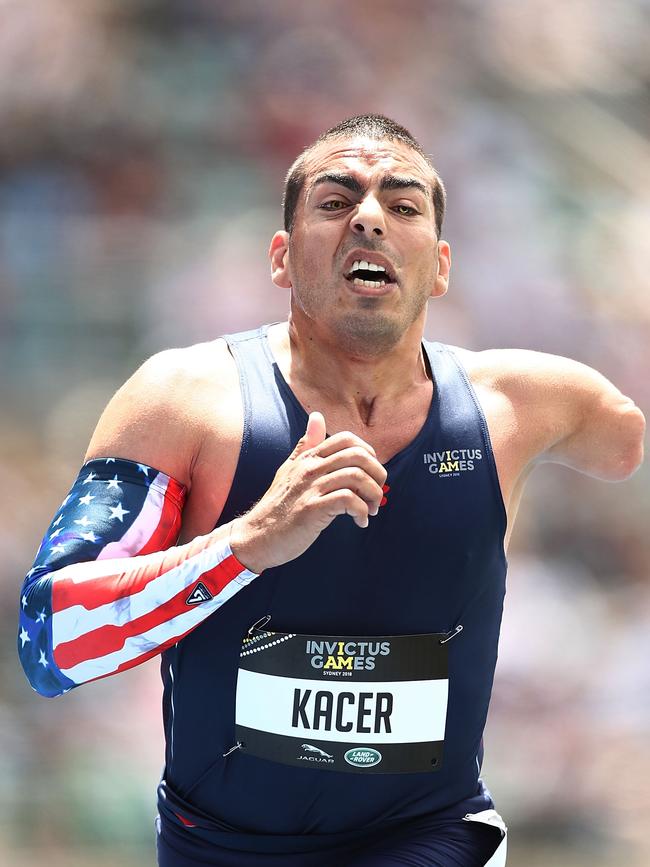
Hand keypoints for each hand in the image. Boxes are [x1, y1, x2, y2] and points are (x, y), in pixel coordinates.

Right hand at [230, 412, 386, 571]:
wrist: (256, 537)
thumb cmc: (278, 506)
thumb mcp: (289, 469)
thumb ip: (306, 445)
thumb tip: (317, 416)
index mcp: (308, 458)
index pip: (347, 439)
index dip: (368, 454)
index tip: (370, 474)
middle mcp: (309, 468)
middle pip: (358, 456)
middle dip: (378, 474)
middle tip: (376, 493)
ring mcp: (310, 488)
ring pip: (357, 477)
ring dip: (373, 495)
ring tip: (371, 510)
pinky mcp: (311, 510)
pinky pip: (348, 500)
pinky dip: (362, 512)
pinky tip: (360, 522)